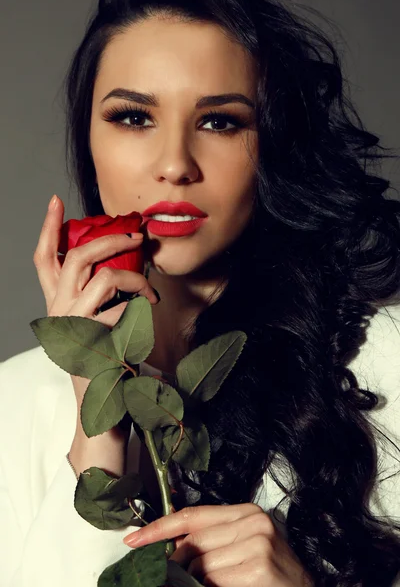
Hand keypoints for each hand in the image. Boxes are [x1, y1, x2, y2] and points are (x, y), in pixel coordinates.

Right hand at [33, 196, 158, 405]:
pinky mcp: (96, 340)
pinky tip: (145, 321)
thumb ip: (96, 293)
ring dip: (137, 279)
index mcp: (57, 303)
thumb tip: (121, 259)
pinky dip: (141, 311)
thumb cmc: (101, 360)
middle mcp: (59, 310)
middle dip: (111, 239)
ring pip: (107, 278)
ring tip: (151, 292)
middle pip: (78, 257)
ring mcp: (75, 326)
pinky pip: (126, 311)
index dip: (49, 228)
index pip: (44, 259)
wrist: (99, 407)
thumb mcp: (91, 322)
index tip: (57, 201)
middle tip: (135, 237)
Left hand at [122, 503, 313, 585]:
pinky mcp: (258, 568)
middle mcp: (253, 522)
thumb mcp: (243, 547)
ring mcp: (257, 544)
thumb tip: (170, 548)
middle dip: (178, 565)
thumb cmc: (273, 575)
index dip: (160, 527)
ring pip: (200, 566)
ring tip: (214, 584)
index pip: (193, 515)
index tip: (135, 540)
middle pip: (193, 542)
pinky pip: (214, 582)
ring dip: (196, 583)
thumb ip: (212, 541)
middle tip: (179, 578)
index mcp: (246, 512)